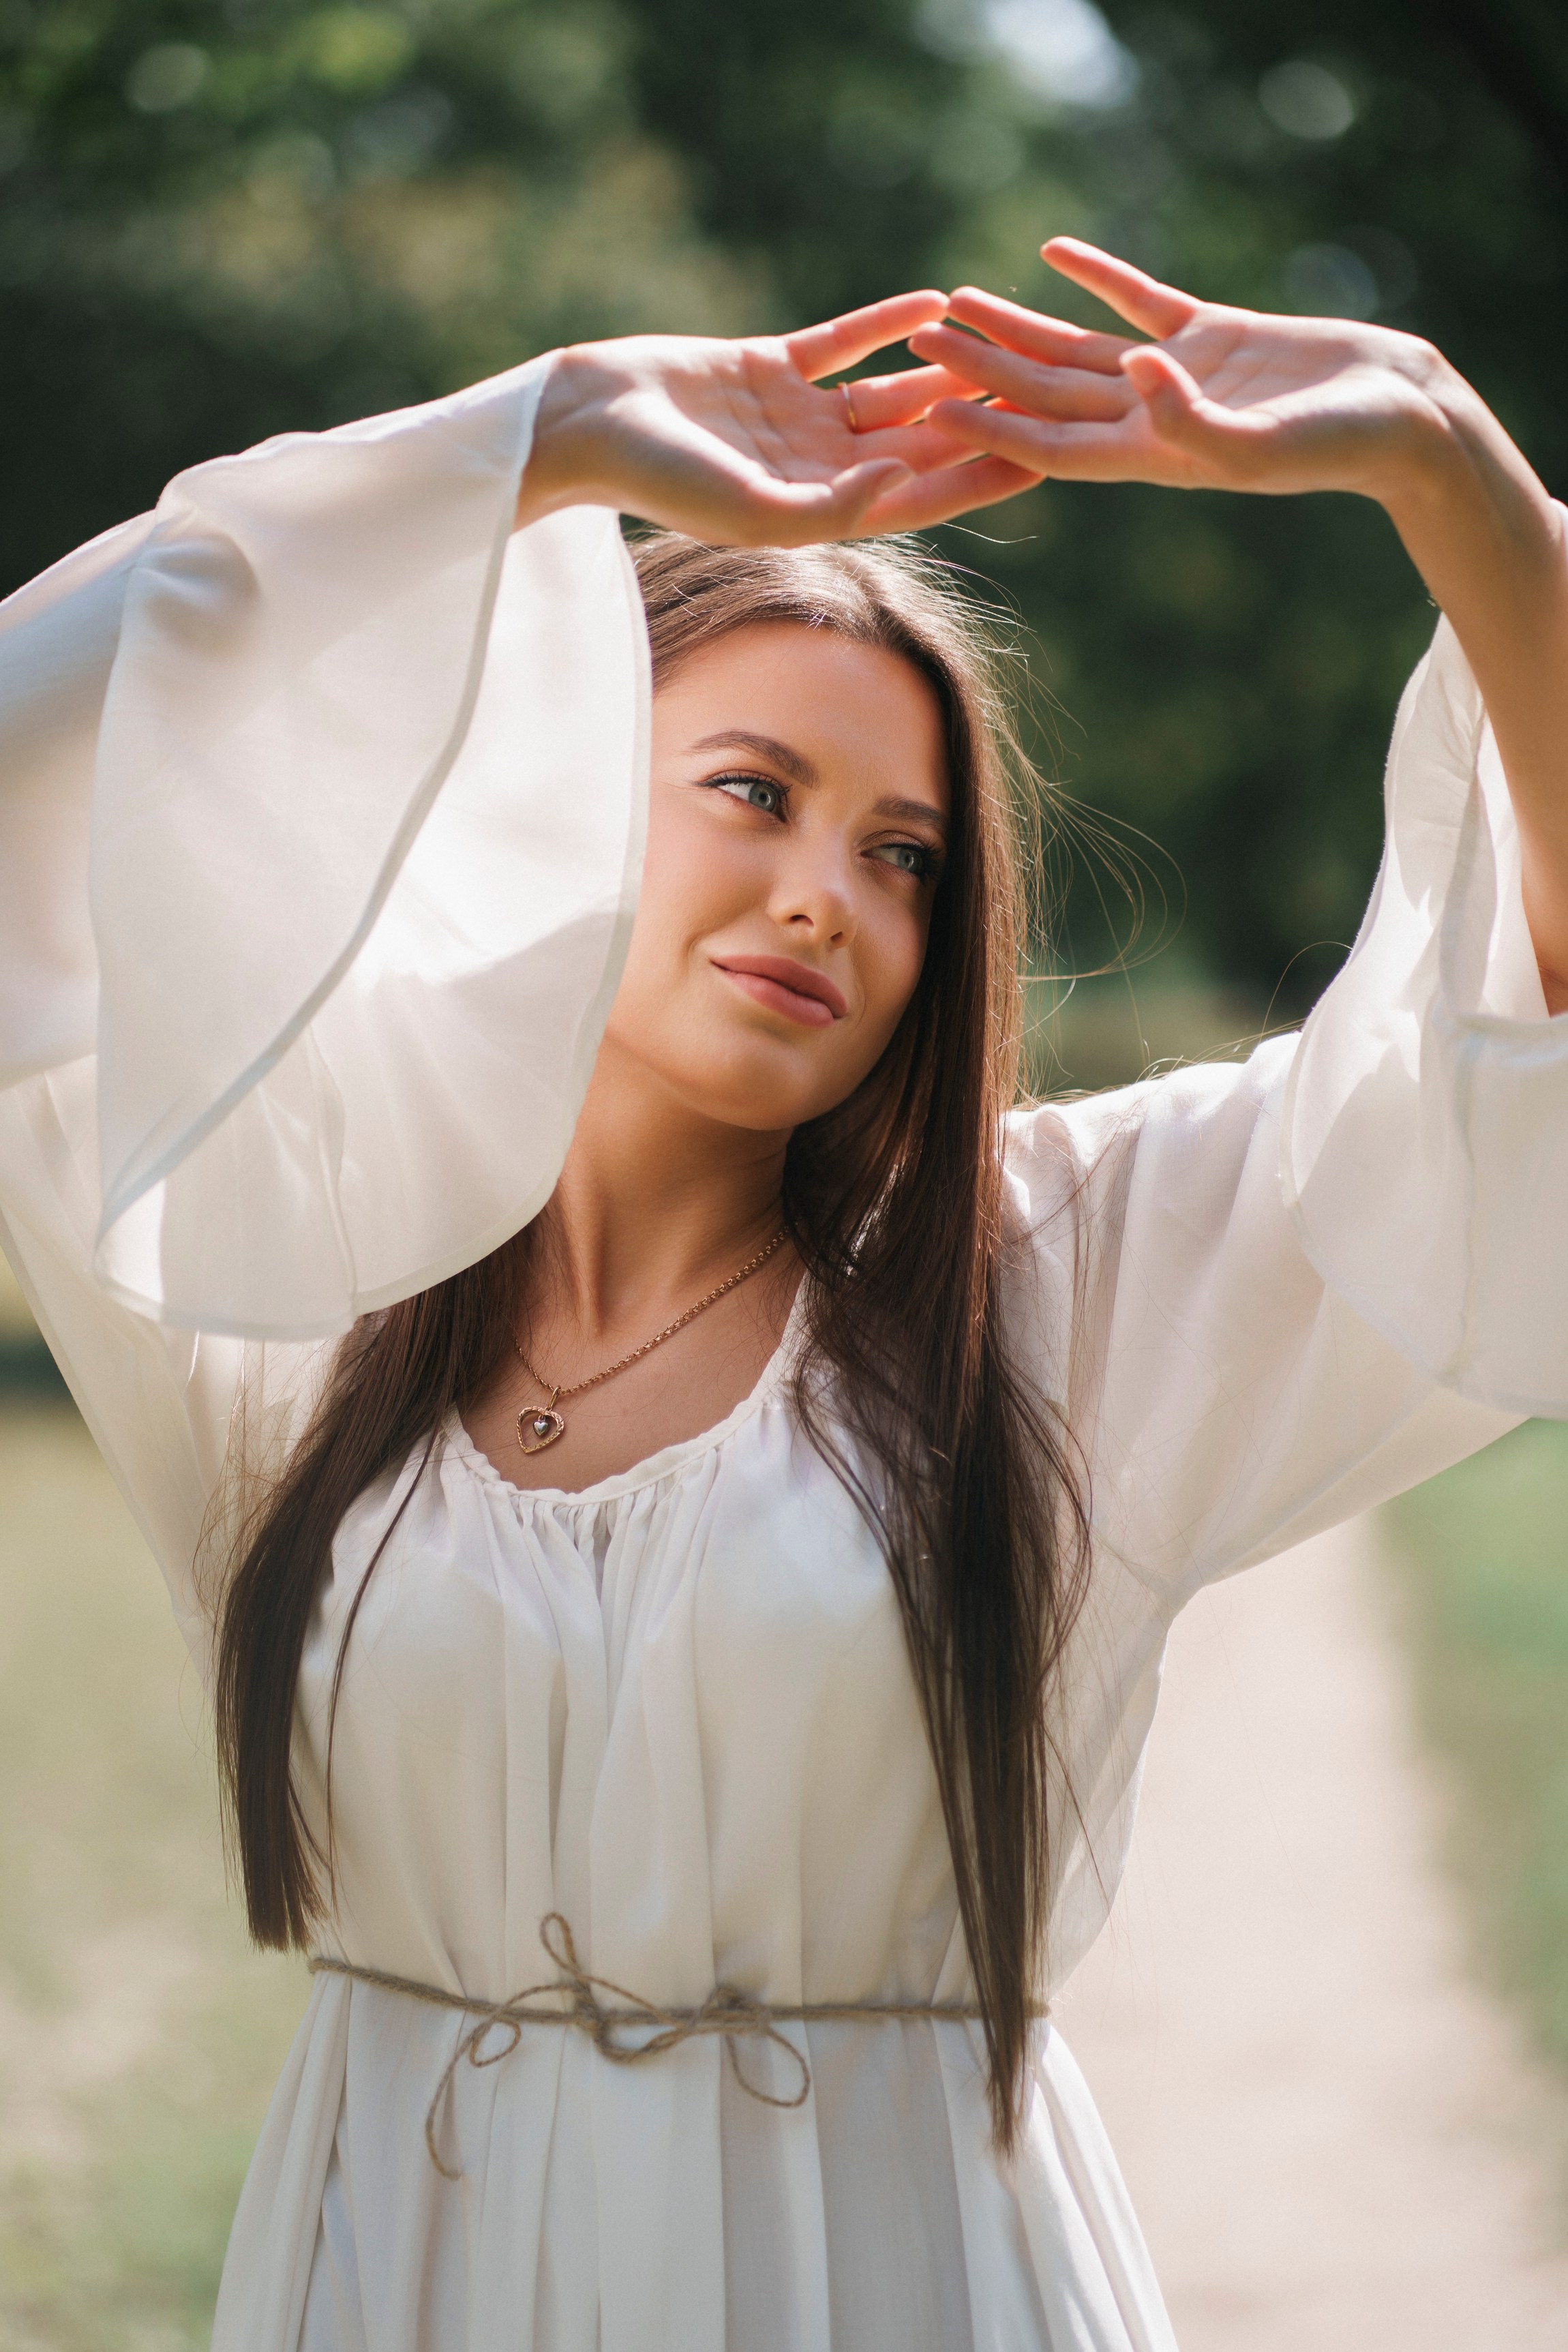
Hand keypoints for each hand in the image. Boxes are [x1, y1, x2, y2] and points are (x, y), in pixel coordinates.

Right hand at [518, 294, 1040, 545]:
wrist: (588, 423)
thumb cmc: (661, 481)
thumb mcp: (751, 509)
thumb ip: (830, 507)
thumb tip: (904, 485)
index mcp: (818, 511)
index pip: (918, 496)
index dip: (981, 477)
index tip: (1044, 457)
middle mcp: (814, 468)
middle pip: (914, 443)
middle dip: (976, 422)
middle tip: (1044, 394)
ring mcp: (793, 417)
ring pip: (888, 393)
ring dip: (942, 371)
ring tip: (1003, 343)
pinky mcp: (769, 366)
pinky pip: (841, 343)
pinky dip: (883, 324)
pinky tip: (934, 299)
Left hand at [909, 238, 1470, 504]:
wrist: (1401, 416)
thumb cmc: (1335, 447)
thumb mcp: (1261, 445)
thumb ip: (1192, 419)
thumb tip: (1136, 373)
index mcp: (1152, 457)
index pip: (1049, 446)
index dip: (989, 430)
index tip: (931, 413)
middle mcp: (1150, 419)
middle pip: (1045, 393)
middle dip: (982, 370)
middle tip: (919, 340)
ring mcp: (1176, 375)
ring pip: (1077, 348)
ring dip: (1019, 327)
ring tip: (959, 300)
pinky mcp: (1208, 335)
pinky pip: (1138, 300)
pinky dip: (1097, 276)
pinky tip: (1053, 252)